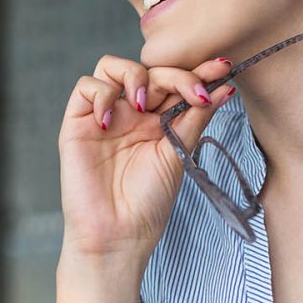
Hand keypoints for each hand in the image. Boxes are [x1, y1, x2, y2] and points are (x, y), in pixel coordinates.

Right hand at [59, 53, 235, 259]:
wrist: (118, 235)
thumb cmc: (148, 203)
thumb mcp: (178, 154)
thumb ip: (196, 117)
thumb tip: (224, 87)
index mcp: (158, 122)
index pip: (176, 84)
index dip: (197, 73)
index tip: (223, 69)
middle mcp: (131, 115)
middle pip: (151, 71)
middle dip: (176, 74)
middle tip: (195, 92)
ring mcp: (105, 116)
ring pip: (112, 67)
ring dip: (135, 75)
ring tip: (145, 104)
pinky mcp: (78, 124)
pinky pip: (86, 88)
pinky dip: (102, 95)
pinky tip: (112, 121)